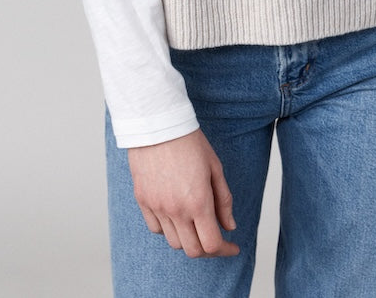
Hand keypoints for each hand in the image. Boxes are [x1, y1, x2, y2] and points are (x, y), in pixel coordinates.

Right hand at [127, 128, 238, 257]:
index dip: (225, 250)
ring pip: (174, 242)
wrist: (158, 124)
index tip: (233, 247)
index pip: (212, 244)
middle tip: (216, 237)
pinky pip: (156, 228)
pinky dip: (168, 229)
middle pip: (193, 250)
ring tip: (196, 223)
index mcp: (198, 202)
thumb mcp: (215, 167)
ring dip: (188, 239)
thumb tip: (229, 226)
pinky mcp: (143, 201)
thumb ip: (223, 200)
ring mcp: (157, 207)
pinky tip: (176, 216)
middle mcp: (176, 210)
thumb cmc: (189, 142)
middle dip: (208, 249)